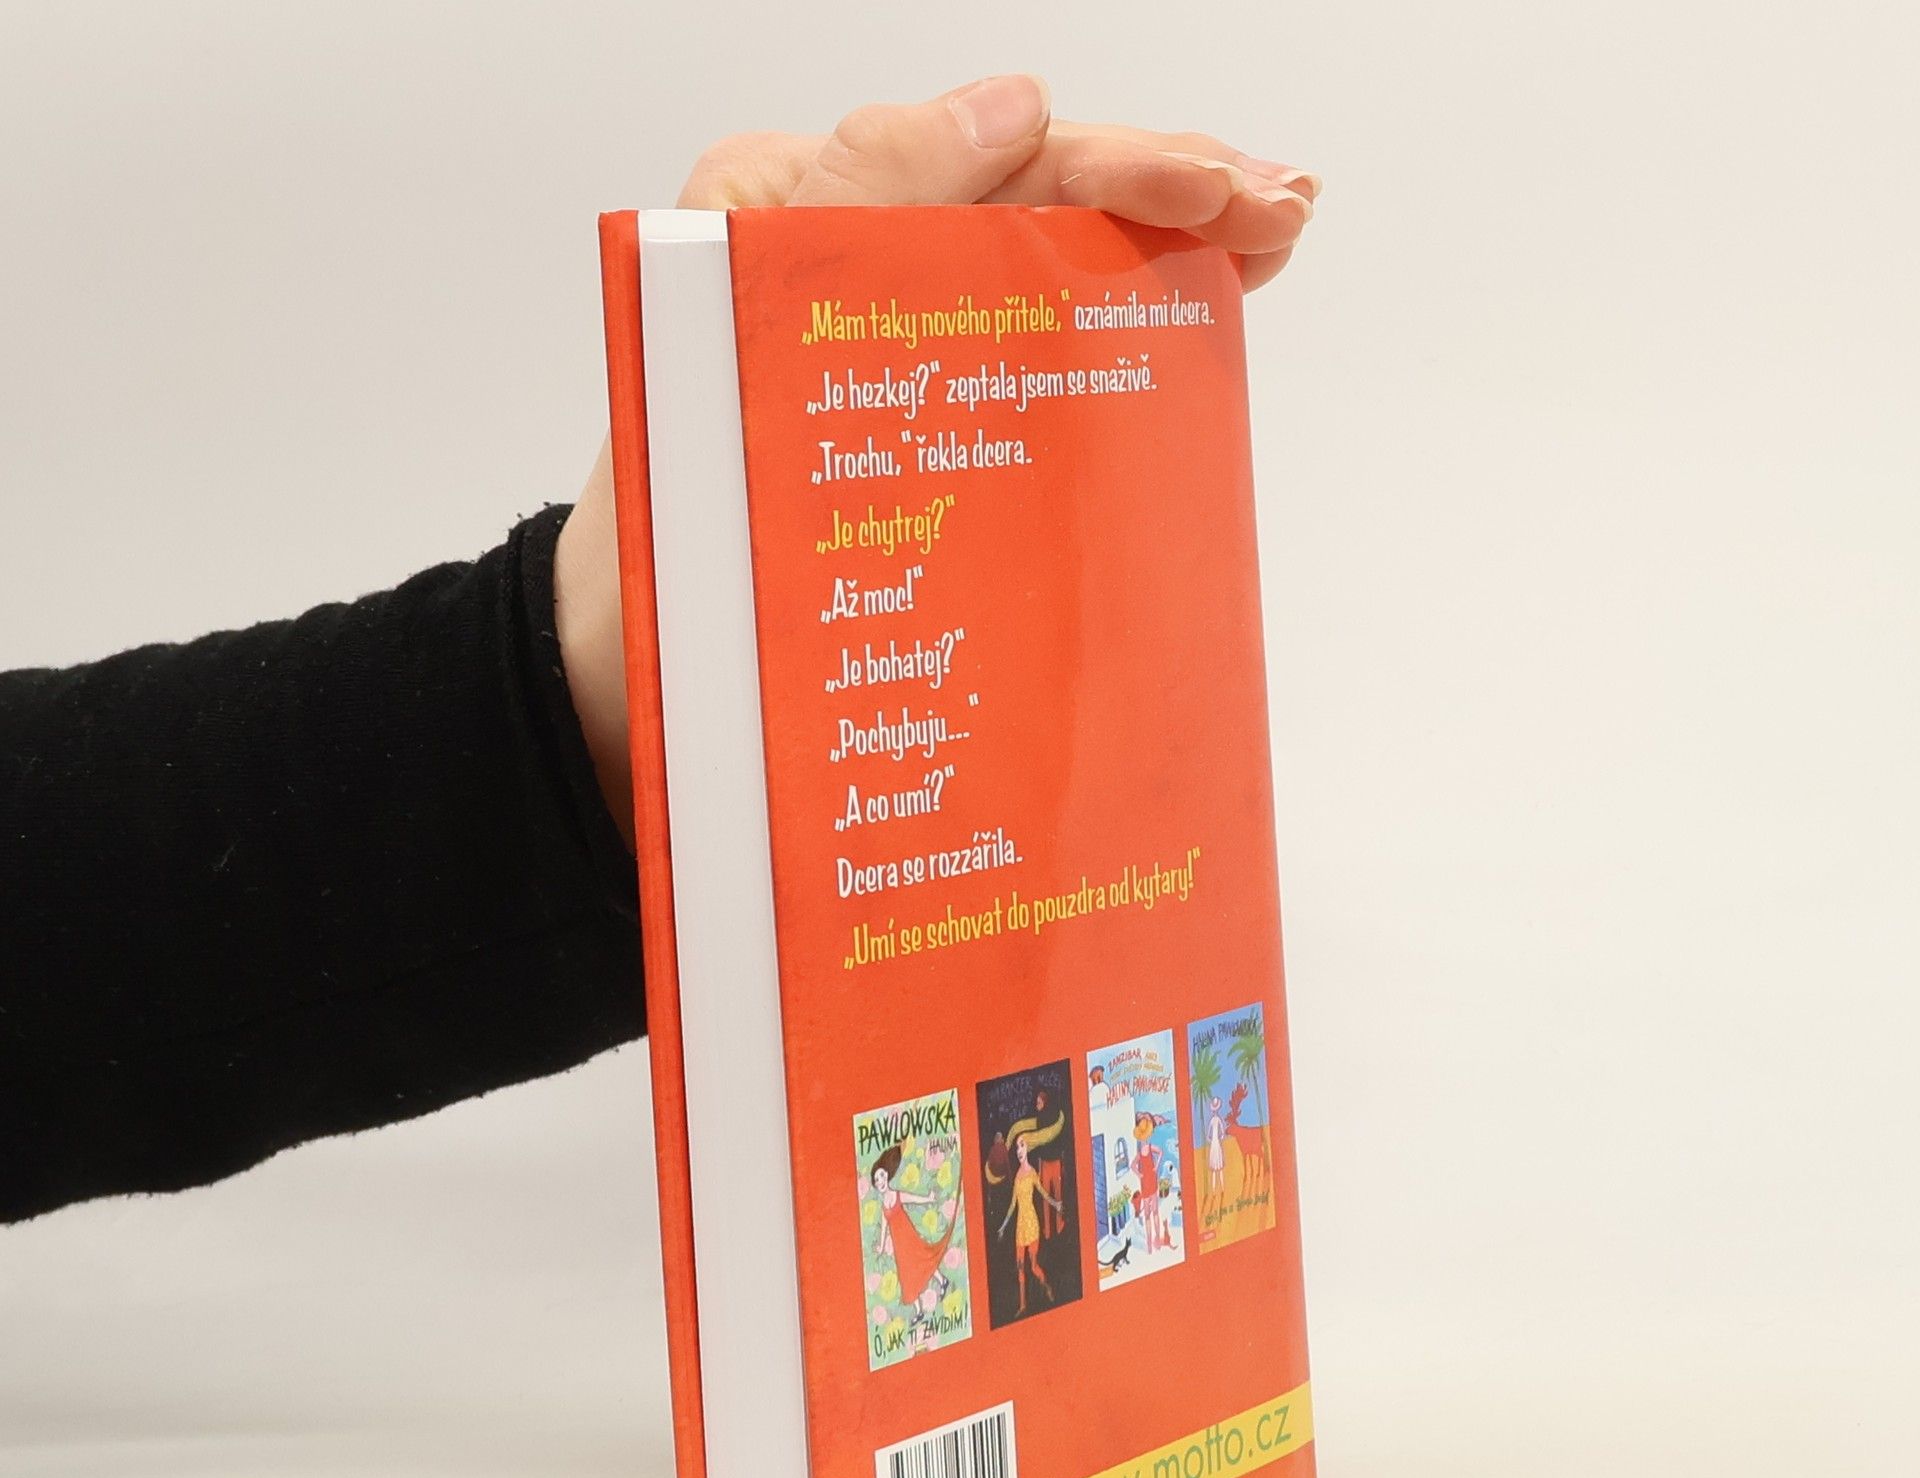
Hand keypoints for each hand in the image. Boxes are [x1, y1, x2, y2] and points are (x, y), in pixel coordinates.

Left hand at [554, 77, 1320, 841]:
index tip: (1213, 195)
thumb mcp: (728, 350)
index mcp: (788, 219)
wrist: (638, 682)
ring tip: (1272, 233)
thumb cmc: (665, 546)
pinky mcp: (916, 419)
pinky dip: (1114, 323)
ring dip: (1163, 244)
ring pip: (1044, 262)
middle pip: (1032, 194)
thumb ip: (849, 212)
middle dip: (1164, 190)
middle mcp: (845, 263)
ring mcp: (889, 343)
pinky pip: (1027, 346)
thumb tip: (1008, 108)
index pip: (982, 155)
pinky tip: (1194, 309)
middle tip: (1280, 210)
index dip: (1111, 165)